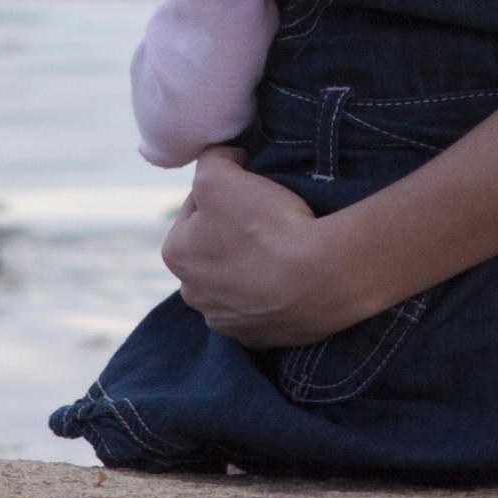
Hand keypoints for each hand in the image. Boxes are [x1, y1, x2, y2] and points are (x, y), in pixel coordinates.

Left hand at [161, 148, 366, 346]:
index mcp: (175, 253)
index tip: (253, 189)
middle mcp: (193, 294)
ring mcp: (227, 322)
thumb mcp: (221, 172)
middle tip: (269, 216)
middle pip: (215, 245)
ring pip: (238, 278)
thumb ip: (210, 159)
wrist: (321, 278)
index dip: (226, 190)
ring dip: (253, 263)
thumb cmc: (264, 223)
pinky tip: (293, 275)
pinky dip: (274, 291)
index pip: (197, 205)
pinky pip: (264, 306)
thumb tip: (222, 160)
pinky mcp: (260, 338)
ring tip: (285, 247)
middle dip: (235, 230)